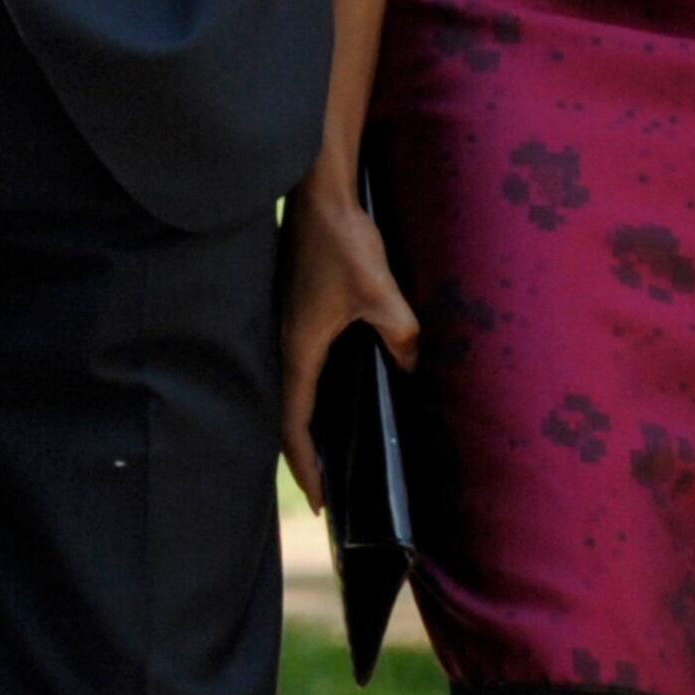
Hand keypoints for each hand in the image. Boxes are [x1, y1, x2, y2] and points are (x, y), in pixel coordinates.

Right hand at [279, 171, 420, 507]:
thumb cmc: (342, 240)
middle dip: (305, 456)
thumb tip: (411, 363)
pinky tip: (335, 394)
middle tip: (328, 490)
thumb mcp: (379, 289)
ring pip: (292, 389)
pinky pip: (299, 365)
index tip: (322, 501)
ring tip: (331, 453)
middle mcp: (284, 342)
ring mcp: (285, 325)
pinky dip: (311, 392)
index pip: (295, 424)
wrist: (319, 193)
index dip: (308, 466)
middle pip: (288, 414)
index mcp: (298, 347)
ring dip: (307, 424)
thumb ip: (399, 332)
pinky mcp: (294, 309)